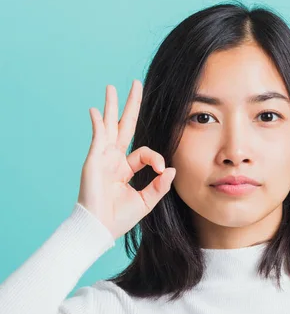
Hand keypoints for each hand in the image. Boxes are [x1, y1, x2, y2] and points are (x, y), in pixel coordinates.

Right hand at [77, 80, 175, 239]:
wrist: (100, 229)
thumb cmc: (119, 218)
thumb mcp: (146, 201)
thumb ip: (160, 185)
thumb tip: (172, 169)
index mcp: (126, 168)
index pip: (144, 152)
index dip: (156, 158)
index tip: (162, 169)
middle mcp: (114, 159)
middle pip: (125, 126)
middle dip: (131, 106)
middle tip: (136, 85)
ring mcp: (103, 158)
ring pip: (110, 126)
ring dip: (112, 107)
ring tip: (113, 87)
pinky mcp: (94, 160)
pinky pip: (98, 138)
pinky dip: (98, 124)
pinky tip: (97, 111)